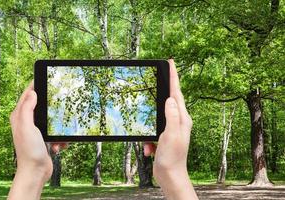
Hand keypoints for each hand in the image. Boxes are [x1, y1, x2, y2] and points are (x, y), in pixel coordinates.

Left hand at [8, 81, 52, 199]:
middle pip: (42, 106)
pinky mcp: (46, 138)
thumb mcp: (27, 127)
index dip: (35, 85)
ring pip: (53, 120)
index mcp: (20, 116)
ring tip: (58, 137)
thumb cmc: (29, 151)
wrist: (36, 171)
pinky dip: (60, 139)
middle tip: (61, 105)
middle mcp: (27, 122)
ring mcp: (37, 130)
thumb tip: (32, 93)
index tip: (45, 78)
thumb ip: (27, 109)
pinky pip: (57, 133)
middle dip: (53, 108)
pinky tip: (58, 146)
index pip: (27, 95)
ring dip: (59, 128)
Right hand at [144, 59, 197, 199]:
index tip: (170, 62)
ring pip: (157, 116)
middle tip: (158, 78)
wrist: (170, 176)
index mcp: (182, 118)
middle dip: (162, 92)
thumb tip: (170, 99)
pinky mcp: (163, 136)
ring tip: (150, 141)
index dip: (174, 77)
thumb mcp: (171, 135)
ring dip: (150, 125)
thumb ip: (171, 116)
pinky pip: (152, 131)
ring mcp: (170, 128)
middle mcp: (178, 121)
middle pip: (169, 101)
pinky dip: (148, 140)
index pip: (177, 93)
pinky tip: (149, 149)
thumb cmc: (172, 157)